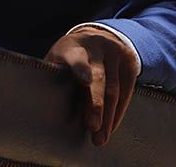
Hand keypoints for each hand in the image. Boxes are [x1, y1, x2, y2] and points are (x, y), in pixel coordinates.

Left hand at [44, 27, 136, 146]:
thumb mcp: (59, 61)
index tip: (85, 80)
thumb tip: (46, 113)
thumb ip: (56, 78)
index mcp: (73, 47)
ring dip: (108, 116)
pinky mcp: (129, 61)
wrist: (97, 37)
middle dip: (96, 105)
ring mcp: (115, 52)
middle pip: (99, 78)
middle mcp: (96, 47)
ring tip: (101, 137)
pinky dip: (118, 112)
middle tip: (93, 127)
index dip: (81, 68)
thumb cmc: (69, 58)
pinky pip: (126, 91)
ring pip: (114, 89)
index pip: (76, 57)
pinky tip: (111, 126)